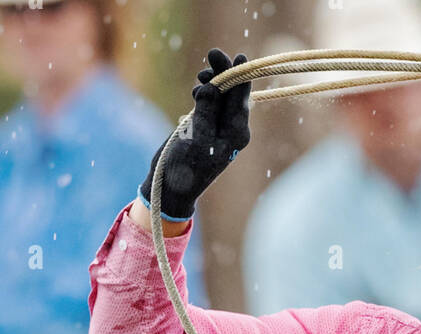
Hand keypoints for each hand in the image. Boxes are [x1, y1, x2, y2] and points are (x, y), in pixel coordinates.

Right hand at [139, 49, 250, 220]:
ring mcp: (218, 125)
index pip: (242, 98)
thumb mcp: (196, 138)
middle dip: (224, 72)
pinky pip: (209, 100)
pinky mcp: (204, 123)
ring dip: (212, 81)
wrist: (171, 185)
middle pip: (232, 91)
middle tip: (212, 53)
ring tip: (200, 78)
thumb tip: (211, 88)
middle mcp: (232, 128)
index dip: (241, 75)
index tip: (241, 57)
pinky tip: (196, 91)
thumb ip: (205, 111)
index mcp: (237, 134)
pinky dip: (203, 92)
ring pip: (220, 93)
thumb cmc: (185, 167)